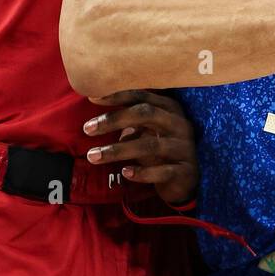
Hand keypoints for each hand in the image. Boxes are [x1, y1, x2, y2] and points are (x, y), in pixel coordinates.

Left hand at [83, 90, 196, 206]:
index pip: (143, 95)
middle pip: (145, 114)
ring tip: (92, 156)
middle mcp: (179, 124)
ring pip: (149, 145)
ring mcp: (184, 148)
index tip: (92, 97)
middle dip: (114, 119)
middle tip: (87, 129)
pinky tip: (124, 173)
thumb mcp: (148, 130)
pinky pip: (161, 172)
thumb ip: (130, 118)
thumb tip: (95, 102)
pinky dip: (141, 172)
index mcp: (170, 108)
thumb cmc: (161, 149)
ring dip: (118, 150)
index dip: (118, 95)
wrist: (187, 180)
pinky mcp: (185, 171)